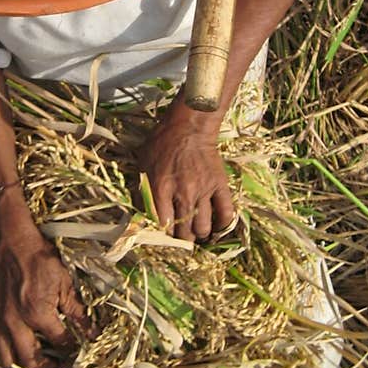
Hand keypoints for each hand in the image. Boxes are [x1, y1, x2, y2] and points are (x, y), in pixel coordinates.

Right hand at [0, 223, 93, 367]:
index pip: (61, 344)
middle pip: (31, 362)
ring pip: (6, 360)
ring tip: (37, 364)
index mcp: (38, 314)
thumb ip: (77, 311)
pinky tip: (8, 351)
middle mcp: (16, 323)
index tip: (80, 357)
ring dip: (22, 367)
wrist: (11, 243)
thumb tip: (92, 333)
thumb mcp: (64, 282)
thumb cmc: (39, 259)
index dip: (73, 353)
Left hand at [136, 106, 235, 242]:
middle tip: (181, 238)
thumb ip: (141, 192)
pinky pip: (226, 213)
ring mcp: (203, 190)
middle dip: (181, 240)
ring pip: (203, 228)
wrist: (189, 126)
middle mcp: (182, 193)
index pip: (162, 226)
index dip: (163, 236)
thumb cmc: (161, 144)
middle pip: (183, 232)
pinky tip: (216, 226)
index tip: (163, 237)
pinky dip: (222, 225)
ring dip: (199, 234)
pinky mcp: (220, 185)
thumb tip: (142, 217)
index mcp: (160, 188)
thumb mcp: (142, 165)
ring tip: (196, 233)